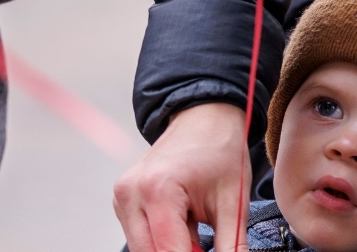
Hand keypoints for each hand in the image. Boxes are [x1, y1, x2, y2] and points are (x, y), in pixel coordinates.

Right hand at [114, 103, 250, 251]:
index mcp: (158, 190)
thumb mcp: (234, 203)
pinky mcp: (122, 199)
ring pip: (142, 249)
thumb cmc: (219, 150)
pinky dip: (161, 239)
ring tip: (197, 230)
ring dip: (170, 248)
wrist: (204, 117)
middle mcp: (131, 193)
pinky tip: (184, 225)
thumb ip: (231, 246)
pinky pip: (139, 236)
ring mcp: (122, 196)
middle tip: (204, 244)